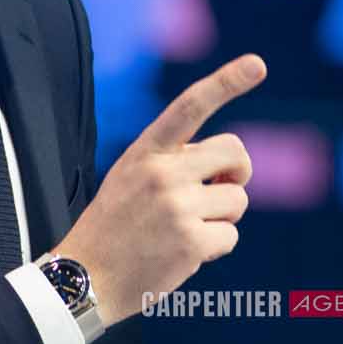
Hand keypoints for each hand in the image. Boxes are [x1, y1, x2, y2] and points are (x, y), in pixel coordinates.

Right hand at [56, 54, 262, 326]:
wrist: (85, 278)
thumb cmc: (116, 227)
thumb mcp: (131, 176)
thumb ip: (173, 161)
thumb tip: (228, 166)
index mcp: (146, 150)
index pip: (190, 106)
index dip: (226, 82)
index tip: (257, 64)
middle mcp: (162, 172)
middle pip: (235, 153)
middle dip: (235, 175)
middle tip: (217, 192)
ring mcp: (177, 206)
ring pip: (238, 200)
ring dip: (223, 218)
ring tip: (186, 230)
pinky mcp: (191, 241)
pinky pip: (231, 235)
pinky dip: (216, 247)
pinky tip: (184, 254)